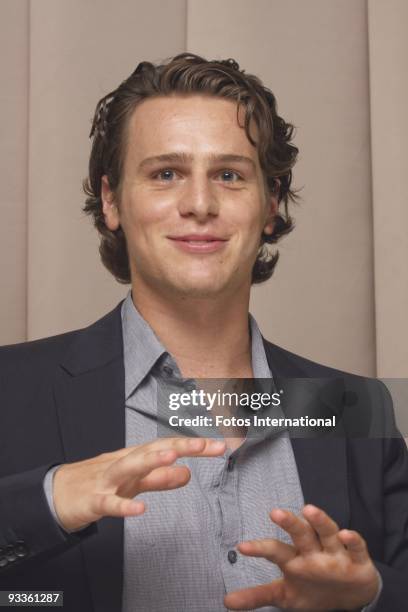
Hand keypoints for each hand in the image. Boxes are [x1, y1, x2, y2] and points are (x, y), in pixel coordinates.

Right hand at [53, 437, 224, 530]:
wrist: (55, 495)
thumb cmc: (97, 484)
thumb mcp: (133, 482)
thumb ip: (160, 479)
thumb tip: (187, 474)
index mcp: (134, 458)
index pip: (166, 447)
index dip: (192, 446)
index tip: (220, 446)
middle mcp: (122, 463)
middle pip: (152, 450)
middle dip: (181, 446)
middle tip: (209, 446)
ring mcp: (106, 480)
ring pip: (129, 467)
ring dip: (150, 461)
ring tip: (172, 455)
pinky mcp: (92, 501)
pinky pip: (109, 504)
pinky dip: (123, 506)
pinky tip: (140, 510)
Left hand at [224, 504, 379, 610]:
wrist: (352, 596)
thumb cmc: (314, 589)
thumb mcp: (285, 595)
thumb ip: (258, 595)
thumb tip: (226, 602)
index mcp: (295, 558)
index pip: (276, 550)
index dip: (260, 549)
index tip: (242, 547)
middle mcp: (314, 551)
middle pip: (301, 533)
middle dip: (289, 523)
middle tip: (275, 512)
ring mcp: (336, 554)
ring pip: (327, 533)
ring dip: (320, 521)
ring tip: (308, 510)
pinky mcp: (358, 561)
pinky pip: (357, 548)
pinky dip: (353, 540)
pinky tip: (346, 534)